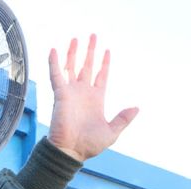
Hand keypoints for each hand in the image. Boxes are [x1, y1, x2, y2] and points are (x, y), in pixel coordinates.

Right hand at [47, 35, 137, 161]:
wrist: (71, 151)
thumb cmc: (90, 145)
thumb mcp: (112, 132)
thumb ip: (123, 119)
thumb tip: (137, 108)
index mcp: (97, 99)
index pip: (101, 76)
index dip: (104, 63)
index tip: (107, 51)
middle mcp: (84, 93)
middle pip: (88, 66)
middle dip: (90, 51)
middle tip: (93, 36)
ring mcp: (71, 92)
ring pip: (72, 67)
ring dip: (74, 52)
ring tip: (76, 38)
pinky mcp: (60, 95)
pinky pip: (56, 75)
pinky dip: (54, 63)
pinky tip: (54, 50)